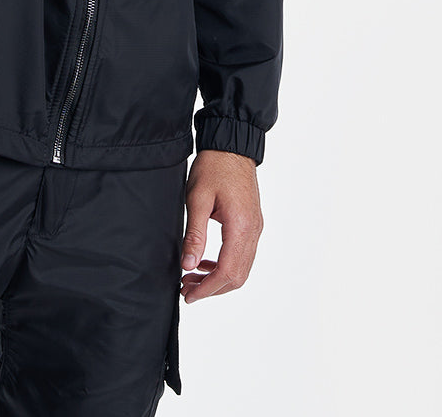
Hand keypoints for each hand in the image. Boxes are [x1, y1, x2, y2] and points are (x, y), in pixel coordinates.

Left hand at [180, 148, 262, 303]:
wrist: (232, 146)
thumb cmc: (214, 167)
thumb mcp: (197, 198)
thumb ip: (194, 234)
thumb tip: (188, 265)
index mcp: (241, 226)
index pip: (227, 272)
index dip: (207, 289)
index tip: (188, 295)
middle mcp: (253, 231)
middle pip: (237, 276)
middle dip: (212, 288)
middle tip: (186, 289)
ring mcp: (255, 228)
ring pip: (241, 268)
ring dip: (218, 279)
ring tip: (192, 278)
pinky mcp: (252, 224)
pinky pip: (242, 255)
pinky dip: (225, 265)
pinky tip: (205, 262)